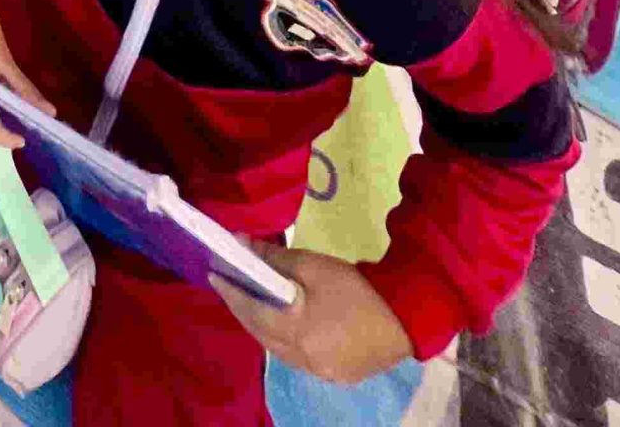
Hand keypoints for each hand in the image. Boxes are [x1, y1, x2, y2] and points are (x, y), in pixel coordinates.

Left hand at [210, 248, 410, 384]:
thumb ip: (273, 258)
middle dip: (243, 309)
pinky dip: (284, 339)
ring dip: (263, 325)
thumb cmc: (357, 288)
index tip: (213, 274)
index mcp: (296, 334)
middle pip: (261, 334)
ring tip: (253, 300)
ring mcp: (320, 373)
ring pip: (278, 349)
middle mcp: (303, 361)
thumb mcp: (313, 265)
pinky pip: (298, 358)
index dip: (230, 293)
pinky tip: (284, 322)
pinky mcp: (335, 376)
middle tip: (230, 285)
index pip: (251, 312)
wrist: (406, 317)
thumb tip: (241, 244)